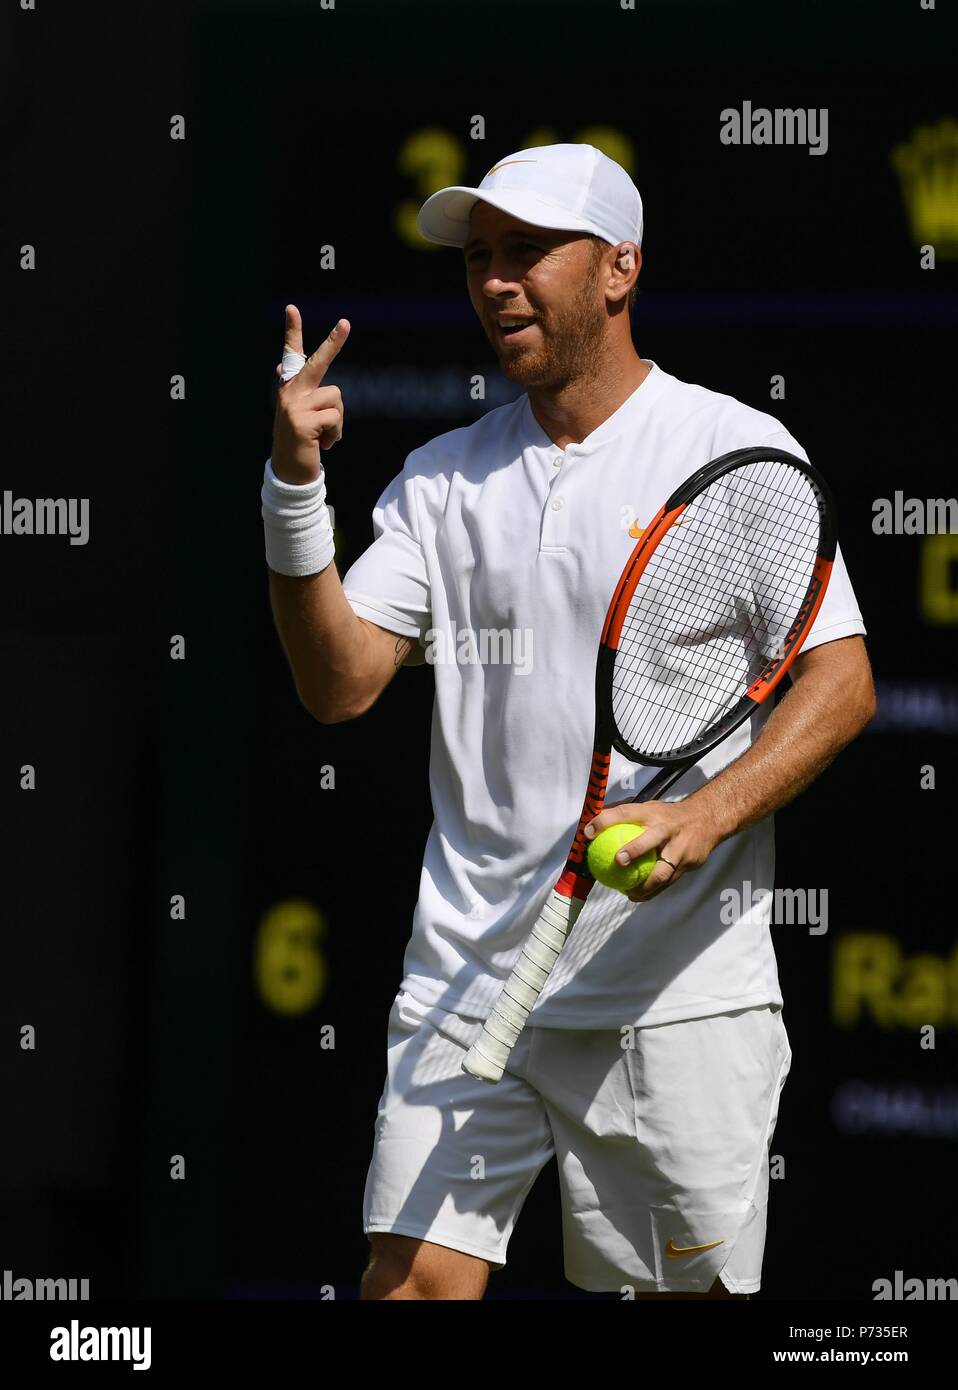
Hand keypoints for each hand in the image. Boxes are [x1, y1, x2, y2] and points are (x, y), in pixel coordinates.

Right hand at [271, 306, 349, 482]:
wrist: (290, 473)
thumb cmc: (300, 442)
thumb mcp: (298, 414)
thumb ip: (296, 389)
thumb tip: (279, 366)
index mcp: (289, 388)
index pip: (291, 356)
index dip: (292, 331)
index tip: (292, 308)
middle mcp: (288, 392)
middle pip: (317, 364)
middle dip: (333, 342)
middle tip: (346, 322)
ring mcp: (294, 406)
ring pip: (336, 399)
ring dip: (337, 421)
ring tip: (323, 436)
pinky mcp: (302, 422)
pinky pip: (335, 419)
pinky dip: (335, 434)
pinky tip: (321, 445)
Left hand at [583, 796, 723, 902]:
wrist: (708, 820)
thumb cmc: (669, 817)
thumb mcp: (650, 809)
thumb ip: (625, 817)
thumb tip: (592, 825)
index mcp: (652, 813)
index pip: (625, 812)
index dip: (605, 821)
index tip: (588, 833)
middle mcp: (667, 828)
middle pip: (650, 840)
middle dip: (634, 851)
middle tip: (617, 862)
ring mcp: (680, 848)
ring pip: (662, 872)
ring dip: (644, 886)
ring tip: (628, 893)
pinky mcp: (689, 863)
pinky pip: (668, 882)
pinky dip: (652, 890)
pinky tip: (639, 895)